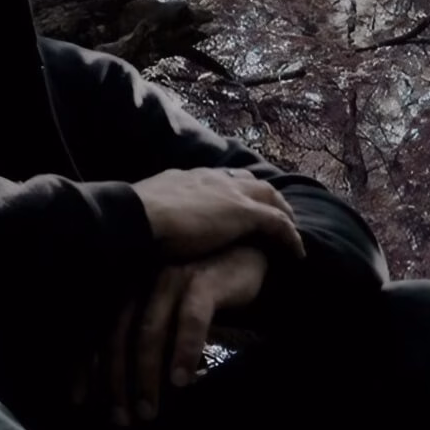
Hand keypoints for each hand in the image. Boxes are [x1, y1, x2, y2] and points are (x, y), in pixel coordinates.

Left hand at [72, 245, 268, 424]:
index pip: (96, 332)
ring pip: (149, 331)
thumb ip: (146, 346)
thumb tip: (121, 394)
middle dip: (115, 380)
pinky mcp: (202, 281)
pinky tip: (181, 380)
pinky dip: (184, 351)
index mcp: (125, 291)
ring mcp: (169, 280)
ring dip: (146, 375)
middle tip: (121, 418)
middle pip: (117, 336)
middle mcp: (140, 282)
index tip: (78, 401)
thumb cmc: (198, 301)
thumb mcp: (165, 322)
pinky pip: (190, 319)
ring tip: (148, 410)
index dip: (84, 367)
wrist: (247, 266)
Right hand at [132, 167, 304, 261]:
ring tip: (290, 231)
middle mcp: (212, 178)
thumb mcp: (146, 210)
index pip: (219, 178)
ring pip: (270, 196)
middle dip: (265, 196)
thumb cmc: (133, 219)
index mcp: (188, 177)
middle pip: (250, 181)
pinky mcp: (245, 212)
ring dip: (282, 212)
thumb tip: (144, 225)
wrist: (138, 217)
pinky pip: (279, 223)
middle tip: (275, 212)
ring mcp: (230, 193)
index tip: (239, 201)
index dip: (234, 188)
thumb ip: (155, 213)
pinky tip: (296, 252)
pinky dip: (290, 236)